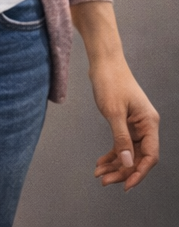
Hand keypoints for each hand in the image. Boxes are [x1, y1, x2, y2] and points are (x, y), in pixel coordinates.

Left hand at [90, 56, 158, 189]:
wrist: (104, 63)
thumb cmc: (110, 82)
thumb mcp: (114, 112)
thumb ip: (121, 138)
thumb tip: (128, 162)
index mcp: (149, 124)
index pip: (150, 155)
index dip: (139, 172)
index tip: (126, 185)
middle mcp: (146, 126)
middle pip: (138, 156)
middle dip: (123, 170)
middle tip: (104, 181)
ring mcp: (136, 125)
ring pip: (128, 152)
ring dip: (115, 164)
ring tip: (99, 174)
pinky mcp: (125, 122)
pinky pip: (121, 143)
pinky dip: (112, 153)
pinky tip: (101, 162)